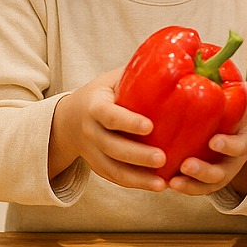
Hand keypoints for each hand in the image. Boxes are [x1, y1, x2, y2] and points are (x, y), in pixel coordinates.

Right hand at [49, 67, 168, 191]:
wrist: (68, 118)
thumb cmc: (102, 93)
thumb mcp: (113, 79)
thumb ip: (138, 74)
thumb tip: (178, 60)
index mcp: (94, 106)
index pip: (109, 115)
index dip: (128, 122)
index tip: (150, 126)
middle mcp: (90, 131)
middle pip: (112, 147)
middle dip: (137, 155)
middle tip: (163, 158)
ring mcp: (91, 152)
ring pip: (113, 170)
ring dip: (138, 178)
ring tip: (163, 184)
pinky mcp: (97, 167)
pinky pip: (115, 179)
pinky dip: (135, 184)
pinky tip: (157, 186)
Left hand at [168, 81, 246, 196]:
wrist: (238, 137)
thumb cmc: (238, 117)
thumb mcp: (245, 107)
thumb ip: (245, 96)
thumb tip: (246, 83)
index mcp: (244, 143)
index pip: (238, 147)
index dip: (227, 146)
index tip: (213, 141)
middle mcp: (232, 163)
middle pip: (220, 173)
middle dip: (203, 171)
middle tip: (186, 165)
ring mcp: (218, 175)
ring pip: (205, 186)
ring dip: (189, 185)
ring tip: (172, 182)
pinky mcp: (204, 181)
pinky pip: (194, 189)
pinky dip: (182, 188)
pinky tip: (166, 183)